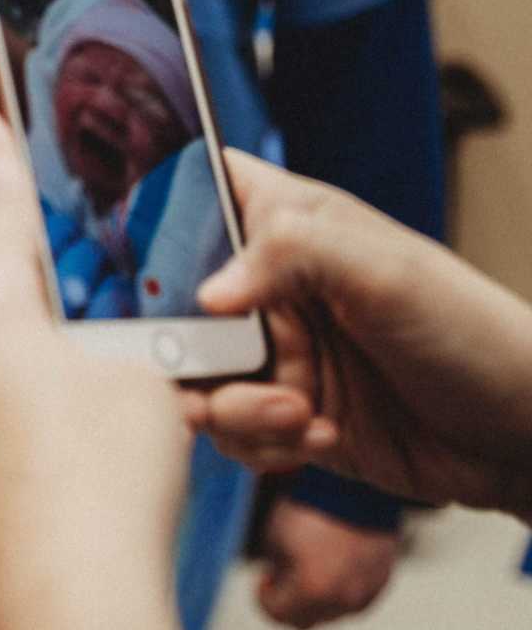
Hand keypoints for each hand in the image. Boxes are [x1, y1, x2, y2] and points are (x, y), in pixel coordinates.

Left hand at [0, 104, 195, 629]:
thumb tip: (84, 370)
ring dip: (41, 376)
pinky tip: (71, 468)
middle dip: (39, 301)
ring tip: (99, 416)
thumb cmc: (105, 480)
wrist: (60, 618)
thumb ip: (112, 352)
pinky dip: (29, 430)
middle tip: (82, 310)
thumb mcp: (143, 386)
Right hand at [187, 150, 531, 518]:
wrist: (524, 438)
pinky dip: (260, 441)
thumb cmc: (474, 333)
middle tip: (209, 368)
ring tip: (295, 413)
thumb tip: (206, 291)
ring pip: (193, 376)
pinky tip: (317, 437)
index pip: (198, 189)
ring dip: (234, 406)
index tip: (137, 261)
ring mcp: (272, 352)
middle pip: (169, 299)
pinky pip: (229, 430)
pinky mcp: (280, 414)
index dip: (153, 213)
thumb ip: (290, 255)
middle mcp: (268, 285)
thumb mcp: (385, 272)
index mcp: (288, 224)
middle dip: (182, 344)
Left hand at [254, 498, 396, 629]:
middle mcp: (343, 601)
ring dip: (314, 602)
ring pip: (331, 615)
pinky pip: (354, 602)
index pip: (277, 615)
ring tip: (308, 568)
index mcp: (312, 590)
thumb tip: (276, 584)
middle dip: (287, 606)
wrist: (354, 487)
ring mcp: (366, 594)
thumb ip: (274, 572)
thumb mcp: (274, 539)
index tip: (262, 580)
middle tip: (280, 580)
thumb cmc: (308, 510)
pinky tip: (331, 566)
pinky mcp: (381, 584)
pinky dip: (338, 593)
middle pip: (304, 624)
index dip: (263, 599)